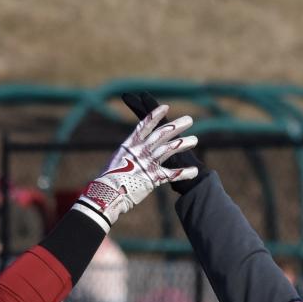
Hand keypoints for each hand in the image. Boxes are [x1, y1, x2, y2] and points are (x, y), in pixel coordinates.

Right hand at [73, 104, 198, 231]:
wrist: (107, 194)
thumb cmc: (110, 179)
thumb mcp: (118, 160)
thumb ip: (129, 154)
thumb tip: (133, 152)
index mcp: (130, 145)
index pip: (144, 126)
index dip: (155, 116)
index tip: (166, 107)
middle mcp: (140, 151)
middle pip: (161, 134)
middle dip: (176, 126)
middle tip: (189, 120)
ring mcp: (147, 163)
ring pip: (169, 149)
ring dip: (183, 144)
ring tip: (195, 140)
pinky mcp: (153, 178)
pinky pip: (172, 174)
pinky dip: (184, 173)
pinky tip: (195, 172)